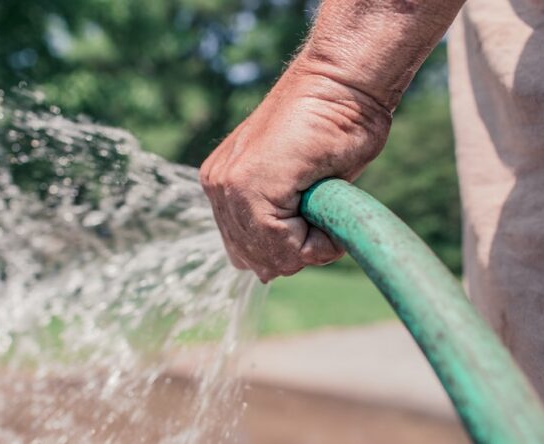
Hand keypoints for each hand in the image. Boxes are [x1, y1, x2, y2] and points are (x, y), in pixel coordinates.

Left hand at [200, 54, 391, 281]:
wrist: (343, 82)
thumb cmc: (333, 126)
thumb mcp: (300, 187)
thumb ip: (277, 223)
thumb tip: (264, 274)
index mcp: (224, 185)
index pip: (247, 251)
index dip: (290, 249)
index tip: (316, 217)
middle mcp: (218, 186)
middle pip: (255, 260)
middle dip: (296, 251)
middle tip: (322, 213)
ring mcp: (228, 185)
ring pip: (269, 258)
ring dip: (308, 246)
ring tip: (325, 205)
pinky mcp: (247, 185)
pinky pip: (282, 246)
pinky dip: (316, 242)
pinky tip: (327, 207)